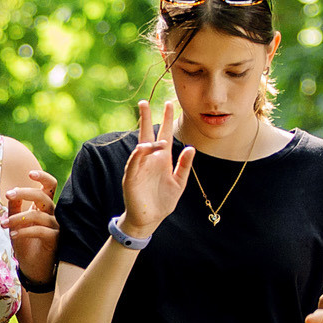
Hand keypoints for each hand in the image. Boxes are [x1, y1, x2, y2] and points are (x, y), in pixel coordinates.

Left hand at [3, 169, 59, 285]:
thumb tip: (12, 193)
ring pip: (38, 214)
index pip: (50, 186)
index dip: (43, 177)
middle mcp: (53, 214)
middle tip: (8, 195)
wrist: (33, 269)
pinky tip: (14, 235)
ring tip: (4, 224)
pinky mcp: (56, 239)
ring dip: (18, 217)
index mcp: (45, 207)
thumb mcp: (16, 224)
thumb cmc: (26, 245)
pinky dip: (25, 231)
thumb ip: (14, 209)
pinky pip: (40, 230)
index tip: (29, 173)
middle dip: (25, 192)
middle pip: (43, 195)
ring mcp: (56, 226)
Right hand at [120, 97, 194, 235]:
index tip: (169, 104)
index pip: (163, 134)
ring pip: (140, 148)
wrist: (150, 219)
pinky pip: (133, 164)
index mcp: (161, 158)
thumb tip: (191, 147)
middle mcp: (149, 159)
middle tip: (144, 102)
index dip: (166, 119)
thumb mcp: (179, 182)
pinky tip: (142, 148)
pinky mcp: (131, 178)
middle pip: (146, 135)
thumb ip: (184, 165)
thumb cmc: (163, 200)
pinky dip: (138, 156)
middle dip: (145, 119)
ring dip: (146, 140)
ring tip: (157, 139)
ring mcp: (138, 168)